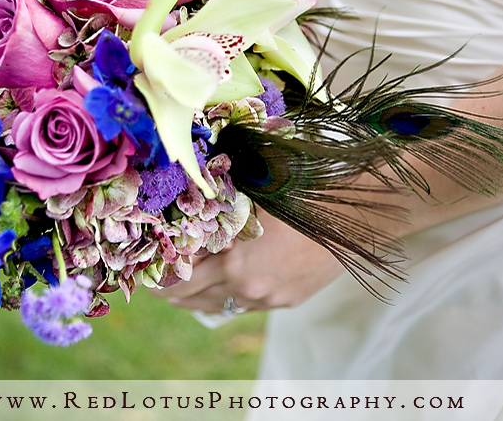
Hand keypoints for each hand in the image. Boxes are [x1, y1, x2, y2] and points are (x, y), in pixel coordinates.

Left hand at [155, 210, 345, 312]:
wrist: (354, 217)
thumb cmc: (302, 195)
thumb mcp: (252, 196)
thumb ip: (218, 208)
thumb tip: (185, 202)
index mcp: (235, 262)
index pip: (183, 277)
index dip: (162, 275)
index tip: (148, 271)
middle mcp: (249, 287)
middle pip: (194, 299)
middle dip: (173, 291)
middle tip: (157, 284)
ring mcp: (269, 299)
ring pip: (219, 307)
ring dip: (199, 298)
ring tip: (182, 291)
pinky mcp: (287, 302)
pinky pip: (245, 306)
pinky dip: (228, 297)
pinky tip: (222, 287)